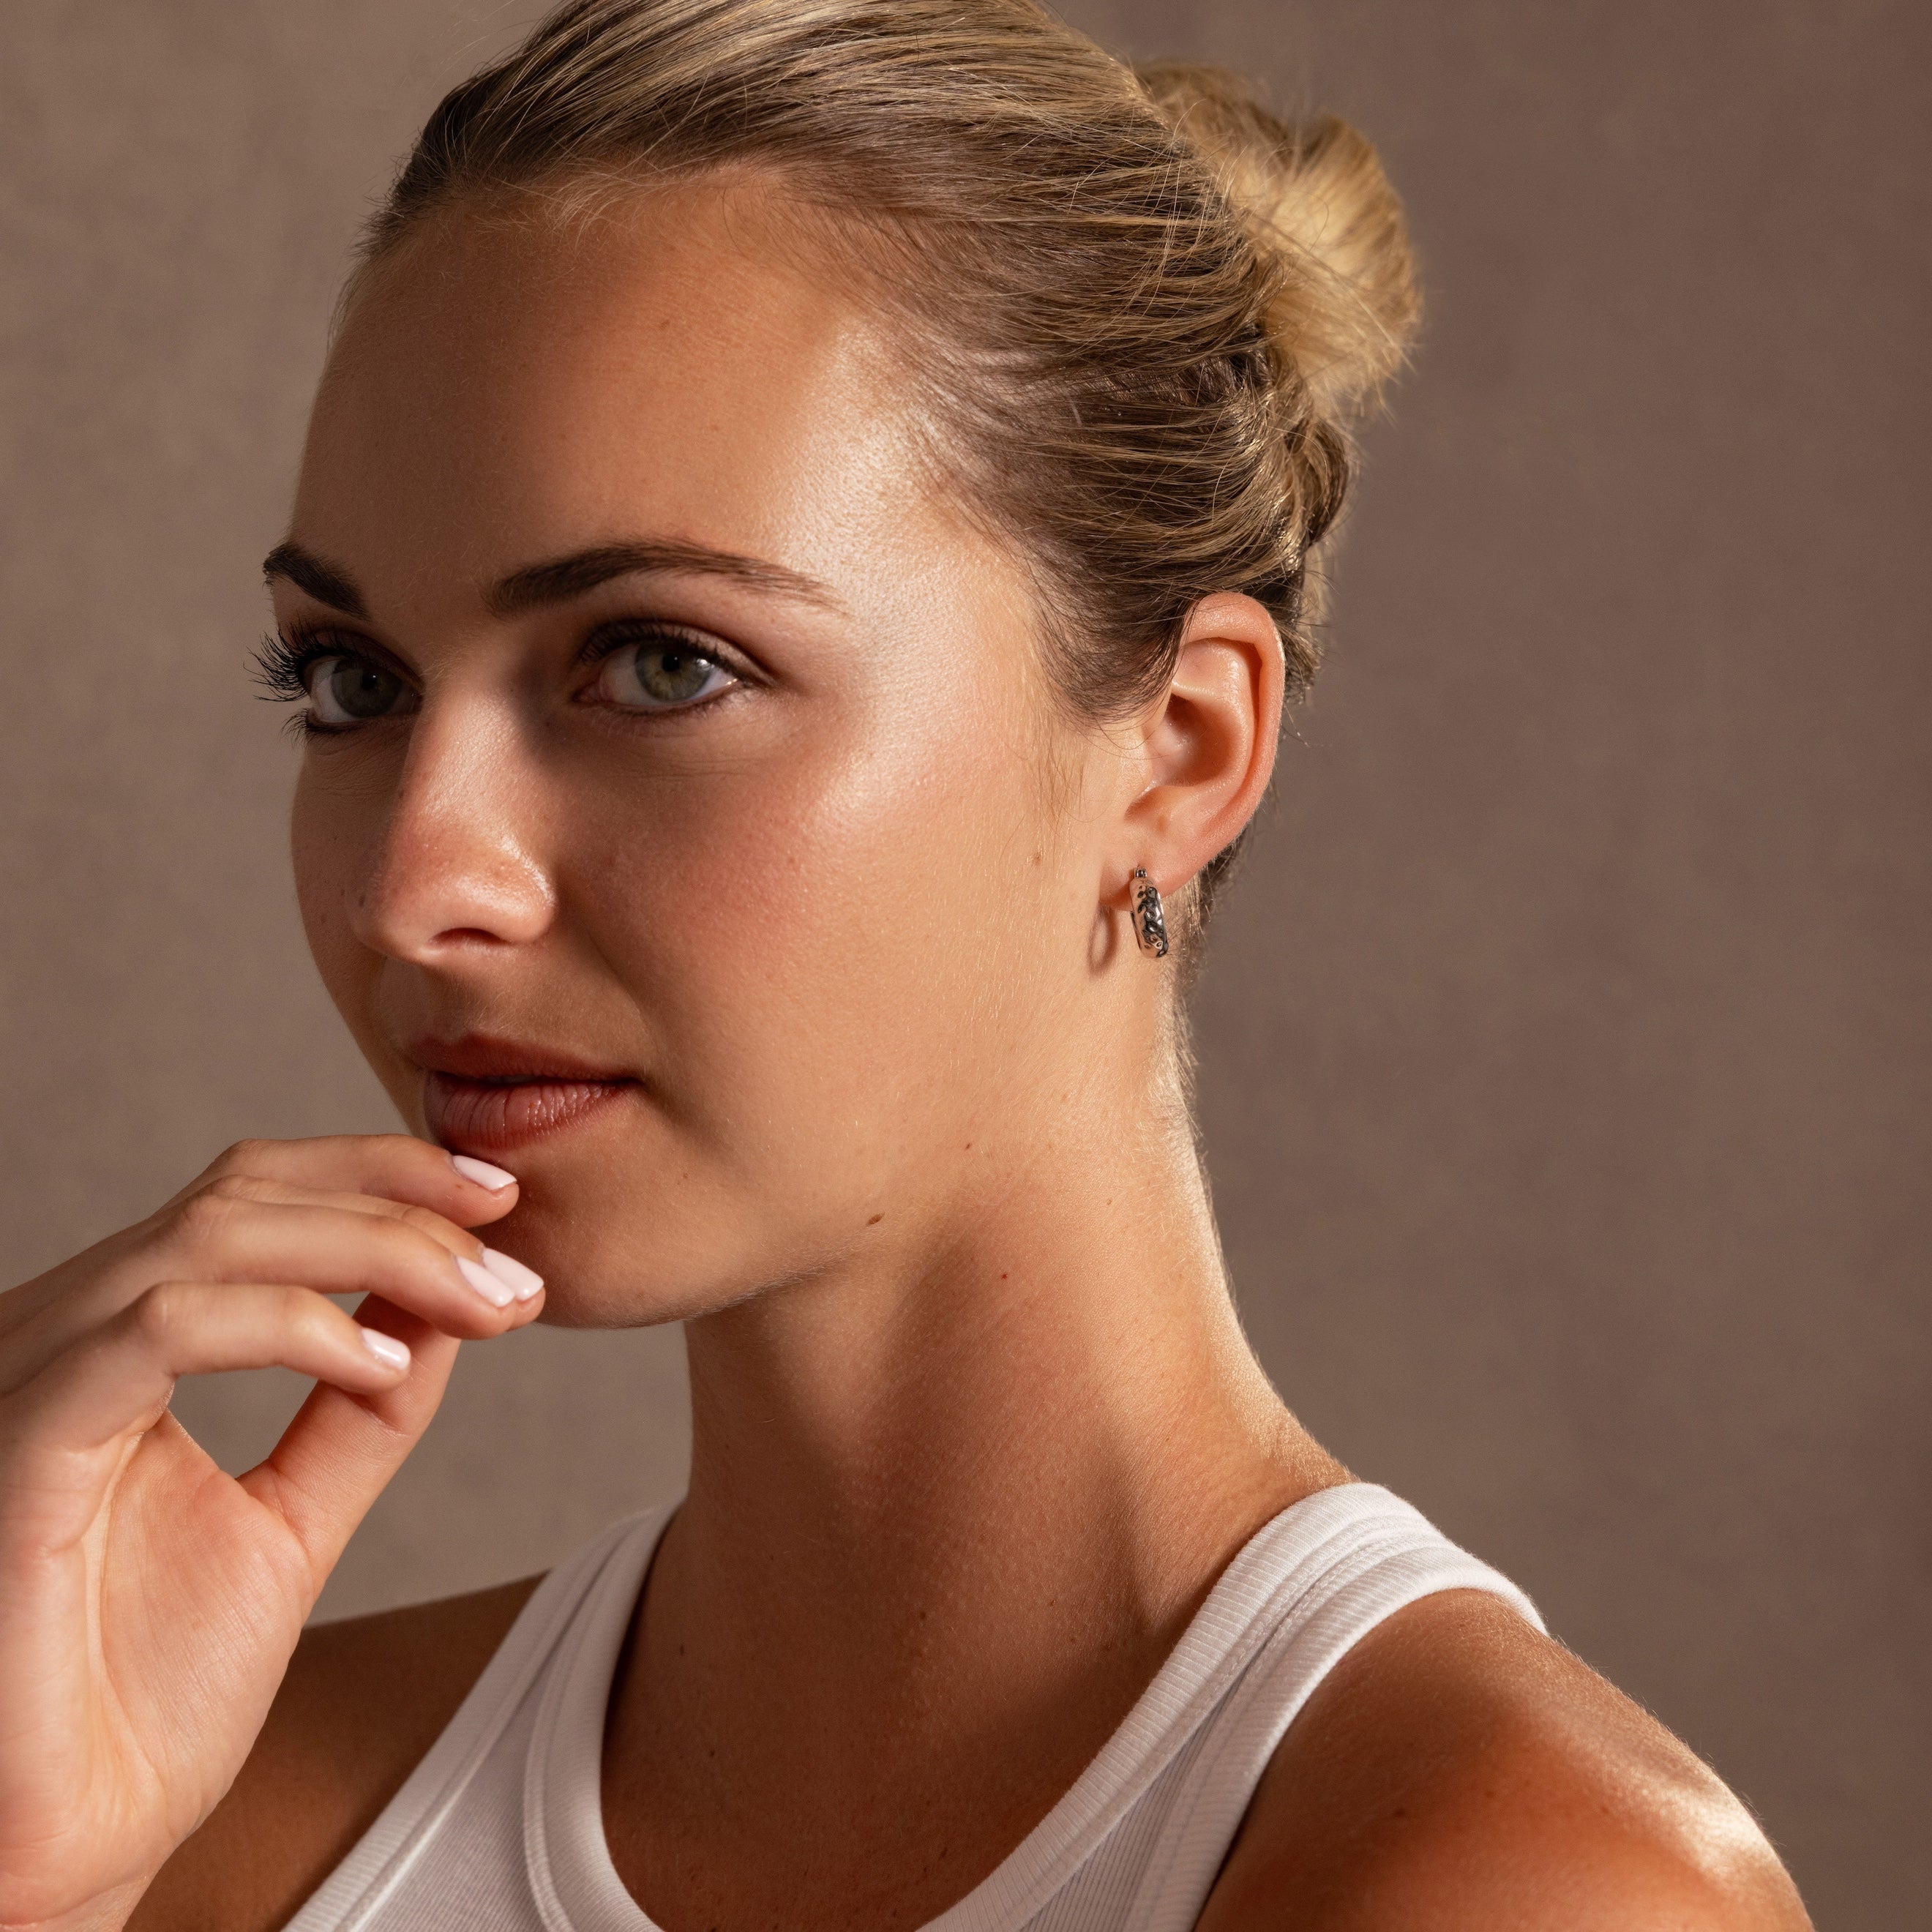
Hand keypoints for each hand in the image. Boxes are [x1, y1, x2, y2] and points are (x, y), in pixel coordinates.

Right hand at [0, 1135, 541, 1929]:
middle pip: (242, 1191)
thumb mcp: (288, 1523)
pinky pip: (158, 1328)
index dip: (380, 1176)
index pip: (250, 1194)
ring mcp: (29, 1382)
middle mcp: (60, 1340)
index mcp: (114, 1345)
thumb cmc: (142, 1699)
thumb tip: (438, 1309)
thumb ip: (353, 1416)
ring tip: (483, 1300)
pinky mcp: (17, 1446)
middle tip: (514, 1246)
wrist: (61, 1849)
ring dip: (374, 1250)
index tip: (502, 1201)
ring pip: (211, 1235)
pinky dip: (289, 1323)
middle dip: (399, 1203)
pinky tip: (383, 1362)